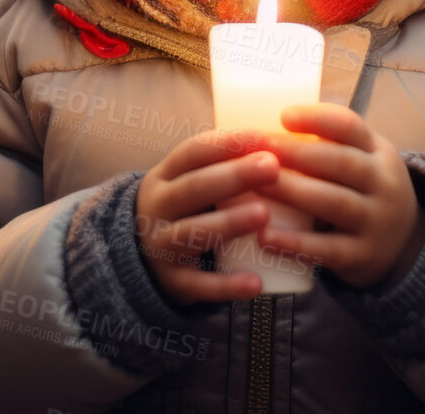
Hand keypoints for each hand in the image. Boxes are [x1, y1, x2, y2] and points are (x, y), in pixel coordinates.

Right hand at [135, 128, 280, 304]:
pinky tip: (257, 283)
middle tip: (273, 166)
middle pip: (193, 188)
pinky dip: (227, 286)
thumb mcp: (190, 183)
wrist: (141, 260)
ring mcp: (161, 246)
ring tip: (263, 214)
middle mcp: (158, 208)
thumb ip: (224, 165)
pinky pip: (200, 285)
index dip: (229, 143)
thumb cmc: (186, 211)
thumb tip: (283, 141)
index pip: (193, 152)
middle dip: (234, 176)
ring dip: (228, 223)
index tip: (267, 138)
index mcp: (165, 177)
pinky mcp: (173, 282)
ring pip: (191, 233)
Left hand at [253, 103, 424, 289]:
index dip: (317, 119)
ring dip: (292, 191)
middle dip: (297, 153)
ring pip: (334, 202)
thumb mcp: (362, 161)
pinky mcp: (362, 256)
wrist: (403, 245)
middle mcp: (384, 184)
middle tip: (259, 150)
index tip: (284, 115)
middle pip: (341, 162)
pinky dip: (294, 243)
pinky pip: (326, 249)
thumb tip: (265, 125)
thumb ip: (327, 144)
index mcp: (379, 152)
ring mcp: (376, 221)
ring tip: (254, 186)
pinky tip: (264, 236)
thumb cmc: (363, 192)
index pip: (351, 127)